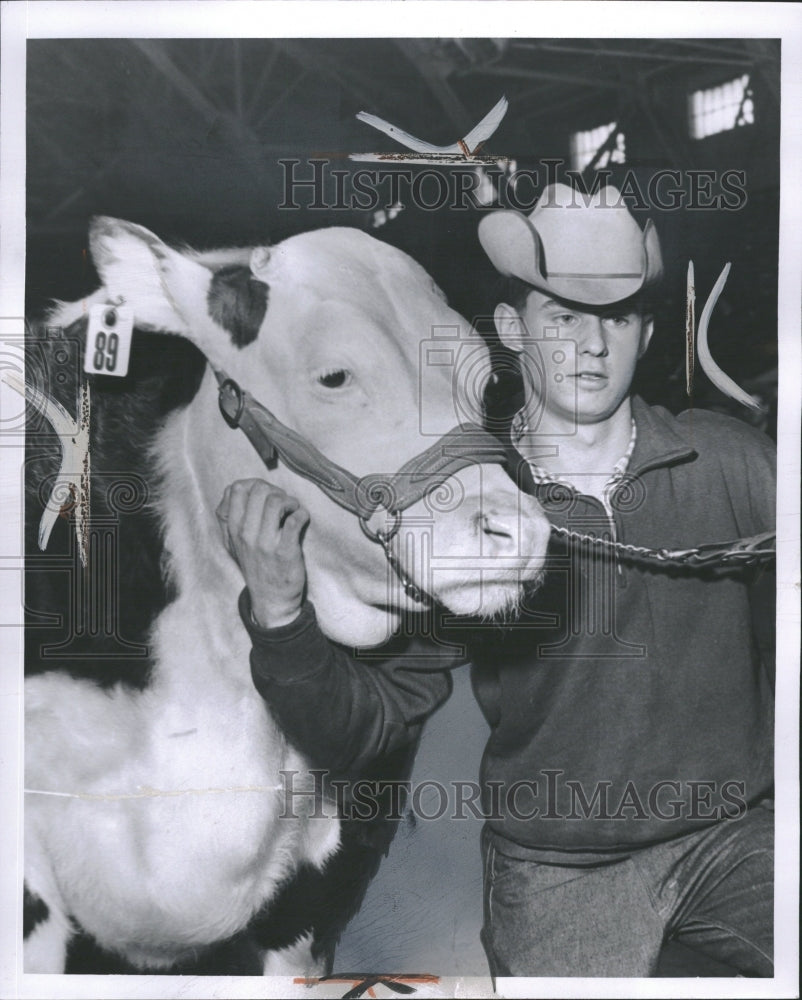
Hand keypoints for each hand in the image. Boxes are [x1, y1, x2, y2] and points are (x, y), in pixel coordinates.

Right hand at [216, 479, 309, 627]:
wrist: (270, 600)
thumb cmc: (256, 567)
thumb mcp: (234, 544)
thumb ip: (230, 517)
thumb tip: (234, 489)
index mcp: (232, 529)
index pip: (237, 489)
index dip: (256, 484)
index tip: (267, 495)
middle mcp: (245, 534)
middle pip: (259, 490)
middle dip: (276, 490)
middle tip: (284, 503)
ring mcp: (264, 543)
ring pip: (276, 502)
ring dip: (290, 501)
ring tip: (293, 510)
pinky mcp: (285, 552)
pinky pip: (294, 520)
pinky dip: (302, 514)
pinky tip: (302, 519)